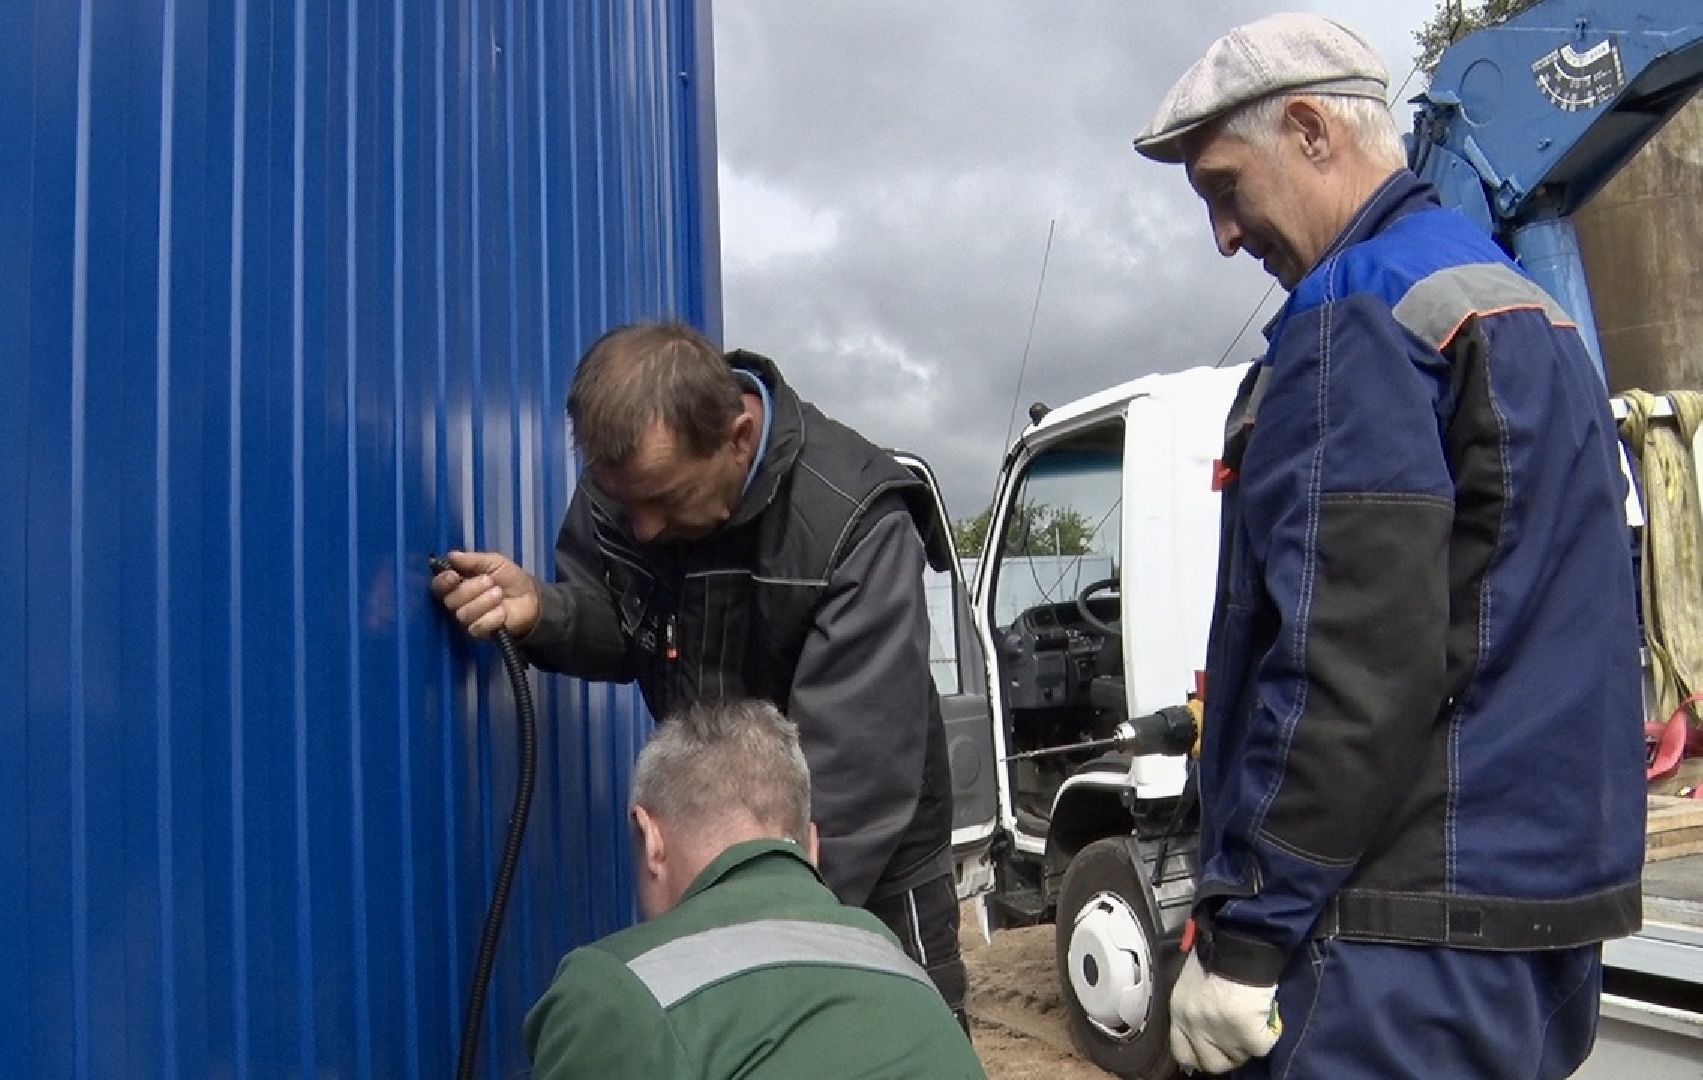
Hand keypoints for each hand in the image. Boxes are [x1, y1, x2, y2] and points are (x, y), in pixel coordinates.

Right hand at [431, 550, 541, 639]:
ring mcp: (469, 619)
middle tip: (490, 581)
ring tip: (498, 594)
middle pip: (451, 600)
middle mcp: (458, 603)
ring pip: (463, 614)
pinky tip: (502, 611)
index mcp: (458, 584)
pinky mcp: (480, 632)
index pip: (439, 586)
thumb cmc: (509, 578)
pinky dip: (491, 617)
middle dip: (471, 589)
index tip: (454, 575)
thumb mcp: (494, 562)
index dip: (443, 581)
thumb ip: (473, 560)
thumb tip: (452, 555)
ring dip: (483, 601)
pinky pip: (477, 627)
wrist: (531, 598)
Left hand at [1169, 951, 1280, 1073]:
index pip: (1182, 1053)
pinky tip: (1267, 1016)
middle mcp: (1195, 1025)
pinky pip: (1261, 1046)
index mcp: (1179, 1011)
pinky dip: (1268, 1034)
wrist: (1239, 939)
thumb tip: (1206, 1027)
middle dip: (1228, 1056)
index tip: (1213, 1052)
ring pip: (1240, 1056)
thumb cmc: (1217, 952)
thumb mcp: (1193, 981)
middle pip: (1211, 1063)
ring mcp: (1220, 1030)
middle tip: (1239, 1040)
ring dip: (1249, 1041)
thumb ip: (1195, 1007)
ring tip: (1254, 1018)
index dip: (1200, 1056)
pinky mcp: (1246, 1030)